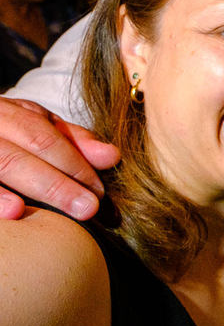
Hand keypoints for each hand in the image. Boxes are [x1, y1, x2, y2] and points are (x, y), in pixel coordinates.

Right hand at [0, 98, 120, 220]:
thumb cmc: (6, 132)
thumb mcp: (35, 126)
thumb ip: (72, 141)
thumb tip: (112, 156)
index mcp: (6, 113)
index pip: (44, 137)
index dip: (74, 165)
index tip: (99, 192)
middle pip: (18, 156)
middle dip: (56, 184)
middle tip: (88, 209)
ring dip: (22, 191)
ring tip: (49, 212)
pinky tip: (12, 212)